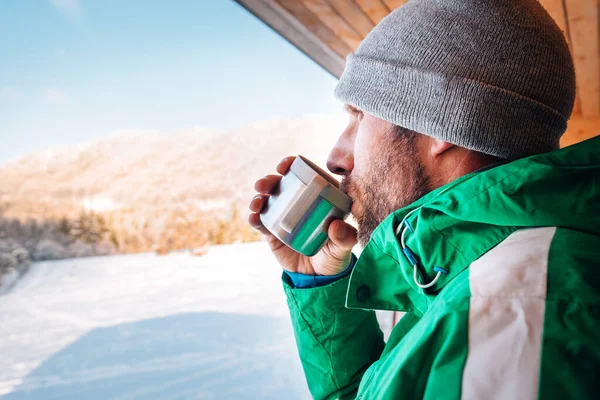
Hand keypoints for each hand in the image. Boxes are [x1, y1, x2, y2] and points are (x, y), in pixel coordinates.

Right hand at [248, 156, 357, 275]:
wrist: (317, 278)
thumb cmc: (334, 257)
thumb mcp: (343, 247)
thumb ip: (345, 238)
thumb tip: (335, 226)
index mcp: (316, 199)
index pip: (304, 176)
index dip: (292, 165)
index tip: (284, 165)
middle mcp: (298, 205)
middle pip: (281, 185)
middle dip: (269, 180)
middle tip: (264, 184)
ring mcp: (283, 218)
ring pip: (268, 201)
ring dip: (259, 196)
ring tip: (257, 201)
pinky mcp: (272, 233)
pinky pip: (261, 223)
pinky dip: (255, 218)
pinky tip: (254, 217)